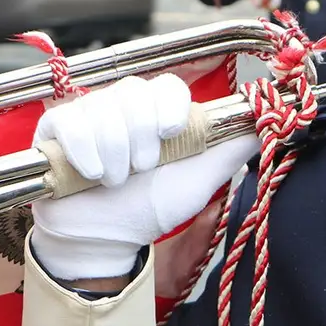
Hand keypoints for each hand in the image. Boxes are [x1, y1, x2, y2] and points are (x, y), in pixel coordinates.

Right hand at [30, 74, 259, 280]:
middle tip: (142, 171)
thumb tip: (270, 122)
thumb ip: (231, 150)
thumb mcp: (198, 182)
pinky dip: (85, 153)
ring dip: (115, 155)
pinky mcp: (55, 128)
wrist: (105, 240)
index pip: (167, 85)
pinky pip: (70, 122)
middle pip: (134, 93)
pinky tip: (91, 175)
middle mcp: (123, 106)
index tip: (171, 134)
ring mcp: (87, 114)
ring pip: (103, 110)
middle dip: (141, 139)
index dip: (169, 106)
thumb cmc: (150, 208)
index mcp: (158, 114)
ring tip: (115, 182)